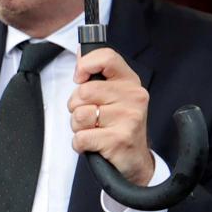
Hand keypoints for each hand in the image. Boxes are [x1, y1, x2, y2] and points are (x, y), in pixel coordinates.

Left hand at [68, 48, 154, 185]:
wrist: (136, 159)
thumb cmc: (120, 124)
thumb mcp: (114, 95)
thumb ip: (97, 74)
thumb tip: (80, 51)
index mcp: (130, 81)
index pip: (106, 58)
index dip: (85, 65)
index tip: (80, 78)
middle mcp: (133, 97)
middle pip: (83, 92)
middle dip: (76, 106)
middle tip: (90, 115)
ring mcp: (128, 118)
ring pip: (79, 115)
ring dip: (78, 127)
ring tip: (93, 129)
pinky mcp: (119, 140)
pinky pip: (81, 138)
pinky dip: (80, 144)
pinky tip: (94, 144)